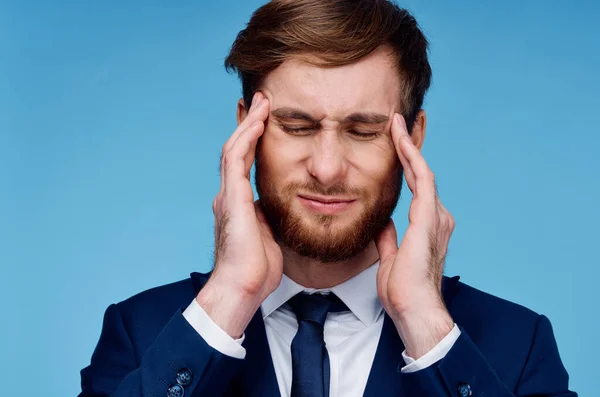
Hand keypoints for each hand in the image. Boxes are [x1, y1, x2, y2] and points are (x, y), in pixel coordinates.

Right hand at [196, 92, 282, 337]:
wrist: (243, 287)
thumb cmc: (257, 269)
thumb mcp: (268, 236)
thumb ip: (270, 218)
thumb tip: (281, 209)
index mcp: (238, 204)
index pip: (244, 164)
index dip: (253, 141)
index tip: (266, 122)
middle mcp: (229, 195)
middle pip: (236, 150)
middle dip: (249, 125)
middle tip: (262, 102)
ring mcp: (228, 195)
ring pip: (234, 148)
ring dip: (249, 124)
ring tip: (262, 103)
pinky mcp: (232, 198)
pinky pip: (236, 159)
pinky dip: (247, 138)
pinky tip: (259, 122)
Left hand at [375, 113, 454, 358]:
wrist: (412, 309)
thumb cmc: (404, 289)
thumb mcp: (391, 257)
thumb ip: (389, 238)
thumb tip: (383, 223)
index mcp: (428, 225)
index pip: (417, 186)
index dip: (407, 163)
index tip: (396, 141)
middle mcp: (436, 217)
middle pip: (423, 173)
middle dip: (410, 146)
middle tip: (399, 122)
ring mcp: (435, 217)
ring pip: (423, 171)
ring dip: (410, 146)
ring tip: (398, 123)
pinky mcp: (429, 219)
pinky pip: (423, 180)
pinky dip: (412, 159)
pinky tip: (402, 141)